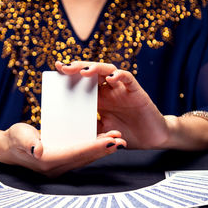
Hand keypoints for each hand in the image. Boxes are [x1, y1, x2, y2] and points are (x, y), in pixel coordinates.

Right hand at [0, 123, 125, 176]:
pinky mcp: (62, 164)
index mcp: (48, 160)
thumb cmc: (15, 139)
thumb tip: (37, 150)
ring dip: (102, 151)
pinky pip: (81, 158)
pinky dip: (94, 151)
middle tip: (122, 141)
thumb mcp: (19, 135)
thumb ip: (28, 142)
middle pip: (85, 158)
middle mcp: (56, 168)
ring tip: (118, 141)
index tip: (110, 142)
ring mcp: (60, 168)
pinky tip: (104, 144)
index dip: (93, 147)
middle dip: (104, 150)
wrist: (9, 148)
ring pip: (85, 159)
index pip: (75, 153)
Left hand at [55, 61, 169, 148]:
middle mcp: (109, 90)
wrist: (151, 139)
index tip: (56, 69)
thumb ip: (90, 126)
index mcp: (99, 99)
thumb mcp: (102, 132)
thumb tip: (70, 126)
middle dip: (78, 67)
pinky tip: (111, 78)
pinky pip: (128, 79)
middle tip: (64, 67)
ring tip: (83, 71)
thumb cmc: (126, 133)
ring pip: (108, 71)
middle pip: (92, 73)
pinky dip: (120, 76)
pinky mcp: (136, 92)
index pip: (82, 82)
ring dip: (95, 69)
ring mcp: (122, 89)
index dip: (70, 74)